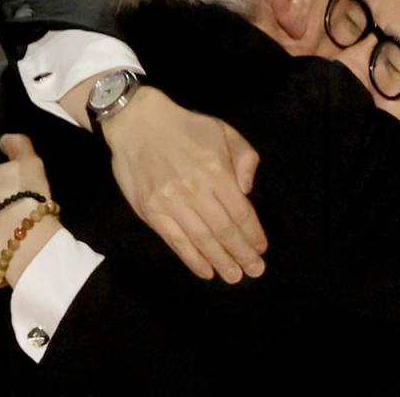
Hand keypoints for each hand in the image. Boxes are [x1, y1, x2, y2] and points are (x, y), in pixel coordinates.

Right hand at [103, 87, 266, 283]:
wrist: (138, 123)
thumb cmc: (186, 127)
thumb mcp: (224, 131)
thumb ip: (244, 159)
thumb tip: (247, 191)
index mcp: (216, 170)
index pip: (240, 211)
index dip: (252, 233)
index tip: (261, 249)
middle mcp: (195, 189)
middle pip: (223, 230)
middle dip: (241, 253)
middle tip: (254, 271)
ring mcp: (170, 202)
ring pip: (201, 239)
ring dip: (220, 261)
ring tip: (233, 277)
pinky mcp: (151, 210)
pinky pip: (175, 240)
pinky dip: (192, 259)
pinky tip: (206, 271)